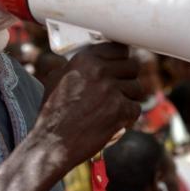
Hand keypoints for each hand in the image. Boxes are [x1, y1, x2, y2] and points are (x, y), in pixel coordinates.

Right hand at [34, 43, 142, 170]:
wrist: (52, 142)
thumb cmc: (52, 112)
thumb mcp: (57, 78)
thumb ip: (76, 65)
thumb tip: (91, 59)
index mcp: (84, 59)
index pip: (119, 48)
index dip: (121, 59)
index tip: (119, 67)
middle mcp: (99, 71)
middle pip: (132, 66)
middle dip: (127, 78)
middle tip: (118, 90)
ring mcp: (111, 90)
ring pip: (137, 87)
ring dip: (129, 98)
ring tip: (113, 107)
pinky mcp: (120, 110)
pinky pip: (136, 108)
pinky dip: (128, 116)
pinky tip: (114, 120)